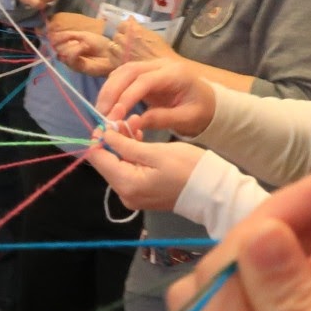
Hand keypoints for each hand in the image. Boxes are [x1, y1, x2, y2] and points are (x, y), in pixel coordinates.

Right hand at [51, 28, 120, 75]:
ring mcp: (73, 62)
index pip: (57, 44)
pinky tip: (84, 48)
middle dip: (66, 43)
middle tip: (79, 41)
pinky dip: (75, 51)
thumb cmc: (100, 43)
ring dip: (72, 47)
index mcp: (70, 48)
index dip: (57, 39)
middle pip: (58, 49)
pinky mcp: (78, 68)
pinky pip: (70, 59)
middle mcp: (69, 56)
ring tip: (85, 45)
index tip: (58, 36)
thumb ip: (69, 35)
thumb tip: (55, 36)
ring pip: (63, 54)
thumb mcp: (83, 35)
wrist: (112, 52)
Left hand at [83, 127, 204, 210]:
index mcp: (126, 184)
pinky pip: (128, 171)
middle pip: (106, 161)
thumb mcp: (156, 152)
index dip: (99, 137)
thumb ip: (125, 145)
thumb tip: (103, 135)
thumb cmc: (188, 168)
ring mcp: (132, 195)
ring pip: (117, 164)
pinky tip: (138, 137)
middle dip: (112, 137)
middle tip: (124, 115)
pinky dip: (131, 154)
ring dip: (122, 143)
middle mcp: (124, 194)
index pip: (97, 158)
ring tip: (135, 122)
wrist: (213, 192)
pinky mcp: (141, 193)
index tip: (109, 118)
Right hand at [95, 57, 216, 135]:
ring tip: (101, 112)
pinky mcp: (143, 74)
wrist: (208, 102)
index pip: (144, 81)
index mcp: (175, 74)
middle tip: (102, 115)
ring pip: (122, 71)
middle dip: (111, 92)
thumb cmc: (201, 111)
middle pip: (128, 71)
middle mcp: (161, 65)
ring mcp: (151, 67)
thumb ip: (162, 119)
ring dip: (108, 91)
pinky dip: (111, 90)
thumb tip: (133, 123)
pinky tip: (107, 106)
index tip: (115, 116)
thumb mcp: (187, 119)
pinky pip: (122, 76)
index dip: (127, 97)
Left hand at [114, 18, 175, 63]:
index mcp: (134, 30)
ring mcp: (119, 52)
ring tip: (123, 51)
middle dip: (120, 38)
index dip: (124, 28)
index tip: (128, 32)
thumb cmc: (162, 52)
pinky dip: (114, 56)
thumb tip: (130, 19)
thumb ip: (139, 28)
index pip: (122, 24)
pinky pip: (110, 57)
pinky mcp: (117, 64)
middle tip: (126, 43)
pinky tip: (121, 59)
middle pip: (116, 35)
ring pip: (111, 46)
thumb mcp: (153, 35)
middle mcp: (124, 39)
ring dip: (115, 47)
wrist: (163, 71)